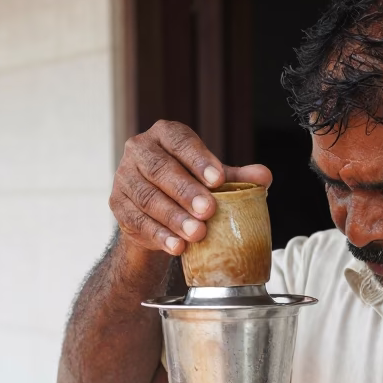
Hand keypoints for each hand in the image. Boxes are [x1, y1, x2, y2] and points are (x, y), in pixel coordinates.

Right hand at [111, 120, 271, 255]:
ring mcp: (124, 178)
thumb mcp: (212, 179)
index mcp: (164, 135)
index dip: (199, 159)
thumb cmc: (187, 185)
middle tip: (208, 210)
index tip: (219, 179)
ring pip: (148, 198)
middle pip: (160, 169)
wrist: (155, 211)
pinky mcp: (117, 205)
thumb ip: (236, 177)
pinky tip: (177, 247)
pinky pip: (137, 221)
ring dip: (174, 218)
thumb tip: (264, 177)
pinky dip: (159, 236)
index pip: (180, 141)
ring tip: (197, 234)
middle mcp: (139, 150)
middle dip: (186, 191)